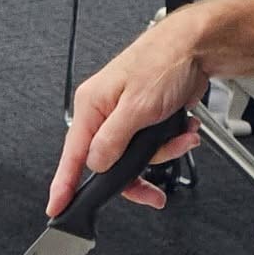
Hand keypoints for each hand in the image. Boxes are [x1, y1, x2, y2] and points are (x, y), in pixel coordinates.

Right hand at [47, 13, 206, 213]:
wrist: (196, 47)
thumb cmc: (164, 62)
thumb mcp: (137, 107)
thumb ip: (112, 140)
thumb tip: (95, 164)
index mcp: (92, 105)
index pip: (72, 154)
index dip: (64, 184)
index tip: (57, 207)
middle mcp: (105, 112)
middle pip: (109, 162)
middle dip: (137, 174)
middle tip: (151, 194)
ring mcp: (126, 116)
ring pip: (136, 157)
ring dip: (163, 152)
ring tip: (179, 138)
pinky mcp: (146, 118)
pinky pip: (152, 146)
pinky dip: (171, 142)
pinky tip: (182, 130)